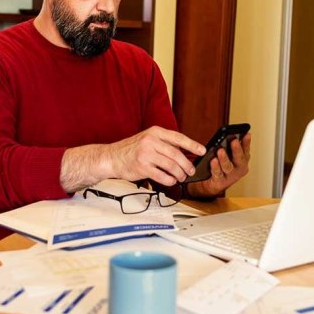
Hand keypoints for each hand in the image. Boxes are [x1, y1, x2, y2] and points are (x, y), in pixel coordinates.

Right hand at [60, 126, 205, 191]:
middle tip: (191, 170)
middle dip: (186, 164)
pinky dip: (170, 180)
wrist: (111, 158)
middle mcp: (150, 141)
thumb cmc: (131, 150)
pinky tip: (171, 181)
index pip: (178, 137)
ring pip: (171, 166)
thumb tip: (184, 151)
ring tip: (181, 177)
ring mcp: (145, 154)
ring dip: (179, 174)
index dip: (192, 144)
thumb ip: (164, 143)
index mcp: (154, 132)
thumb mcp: (147, 139)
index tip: (202, 150)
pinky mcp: (142, 167)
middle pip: (176, 154)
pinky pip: (162, 176)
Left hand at [186, 133, 250, 197]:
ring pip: (228, 167)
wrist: (214, 183)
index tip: (247, 134)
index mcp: (243, 160)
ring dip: (224, 158)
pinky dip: (215, 167)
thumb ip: (230, 146)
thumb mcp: (228, 155)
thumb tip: (230, 134)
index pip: (246, 150)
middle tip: (234, 141)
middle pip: (239, 159)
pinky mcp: (221, 182)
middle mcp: (239, 169)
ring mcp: (231, 176)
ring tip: (220, 150)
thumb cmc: (222, 165)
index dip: (247, 142)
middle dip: (237, 150)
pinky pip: (217, 173)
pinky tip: (213, 160)